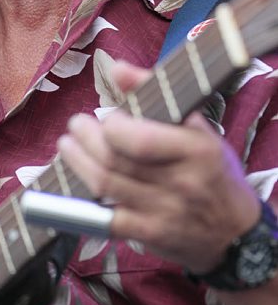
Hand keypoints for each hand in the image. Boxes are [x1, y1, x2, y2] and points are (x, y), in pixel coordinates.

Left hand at [58, 60, 260, 273]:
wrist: (237, 233)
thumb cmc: (213, 171)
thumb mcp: (198, 128)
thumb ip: (156, 93)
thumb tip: (117, 68)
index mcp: (197, 150)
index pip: (142, 140)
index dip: (113, 126)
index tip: (107, 115)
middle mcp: (182, 183)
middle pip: (116, 160)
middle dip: (86, 139)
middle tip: (76, 125)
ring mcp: (165, 213)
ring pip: (106, 185)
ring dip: (78, 162)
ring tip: (68, 146)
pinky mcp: (151, 236)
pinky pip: (107, 219)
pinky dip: (85, 199)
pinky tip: (76, 181)